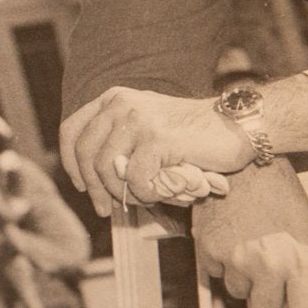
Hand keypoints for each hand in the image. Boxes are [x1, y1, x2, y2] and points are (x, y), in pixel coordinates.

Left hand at [60, 86, 255, 215]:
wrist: (236, 126)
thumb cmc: (191, 135)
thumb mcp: (146, 128)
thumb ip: (117, 144)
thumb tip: (90, 183)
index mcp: (114, 99)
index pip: (72, 130)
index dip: (71, 163)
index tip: (81, 185)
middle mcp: (121, 105)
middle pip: (85, 154)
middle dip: (93, 188)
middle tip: (105, 209)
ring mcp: (138, 120)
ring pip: (107, 169)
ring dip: (122, 193)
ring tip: (142, 200)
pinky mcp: (156, 139)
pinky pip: (135, 179)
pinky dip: (145, 194)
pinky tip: (160, 193)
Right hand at [190, 162, 307, 307]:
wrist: (243, 160)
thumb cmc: (283, 196)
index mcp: (300, 263)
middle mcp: (267, 266)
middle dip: (269, 307)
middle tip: (273, 284)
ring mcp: (234, 259)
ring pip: (238, 294)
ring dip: (246, 280)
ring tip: (252, 246)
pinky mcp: (207, 250)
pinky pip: (216, 274)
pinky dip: (224, 263)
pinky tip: (233, 238)